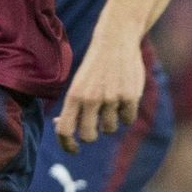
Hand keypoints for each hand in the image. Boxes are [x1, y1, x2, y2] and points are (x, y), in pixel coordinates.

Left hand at [54, 31, 144, 152]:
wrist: (115, 42)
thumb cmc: (93, 67)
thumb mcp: (77, 84)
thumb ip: (72, 106)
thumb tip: (60, 128)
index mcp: (73, 96)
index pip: (65, 130)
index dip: (67, 144)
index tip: (73, 149)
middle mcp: (91, 99)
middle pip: (89, 136)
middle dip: (90, 135)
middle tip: (93, 126)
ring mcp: (111, 99)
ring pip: (110, 128)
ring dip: (109, 121)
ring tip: (108, 102)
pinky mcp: (130, 97)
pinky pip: (128, 119)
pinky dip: (125, 113)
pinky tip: (122, 98)